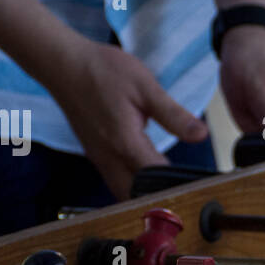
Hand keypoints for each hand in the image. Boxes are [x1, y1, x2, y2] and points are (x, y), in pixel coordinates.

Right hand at [46, 37, 207, 199]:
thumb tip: (201, 135)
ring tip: (169, 187)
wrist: (63, 65)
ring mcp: (99, 160)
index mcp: (125, 143)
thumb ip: (173, 115)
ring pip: (123, 193)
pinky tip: (148, 175)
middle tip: (185, 191)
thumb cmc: (103, 71)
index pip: (157, 179)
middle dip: (160, 199)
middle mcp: (109, 158)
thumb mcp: (145, 87)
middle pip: (136, 198)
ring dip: (144, 195)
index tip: (200, 185)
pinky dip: (132, 186)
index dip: (180, 185)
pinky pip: (114, 182)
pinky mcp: (95, 156)